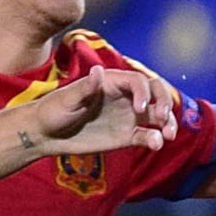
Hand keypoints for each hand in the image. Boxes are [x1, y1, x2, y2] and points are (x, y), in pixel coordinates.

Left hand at [22, 62, 167, 153]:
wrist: (46, 134)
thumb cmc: (53, 110)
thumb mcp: (67, 98)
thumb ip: (85, 87)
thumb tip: (98, 71)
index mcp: (112, 83)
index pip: (139, 81)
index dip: (144, 93)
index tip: (139, 108)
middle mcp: (125, 97)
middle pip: (156, 93)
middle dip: (164, 102)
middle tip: (162, 118)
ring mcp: (128, 116)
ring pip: (158, 115)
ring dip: (168, 122)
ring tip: (168, 135)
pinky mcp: (127, 135)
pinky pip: (148, 135)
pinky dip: (156, 139)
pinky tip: (156, 144)